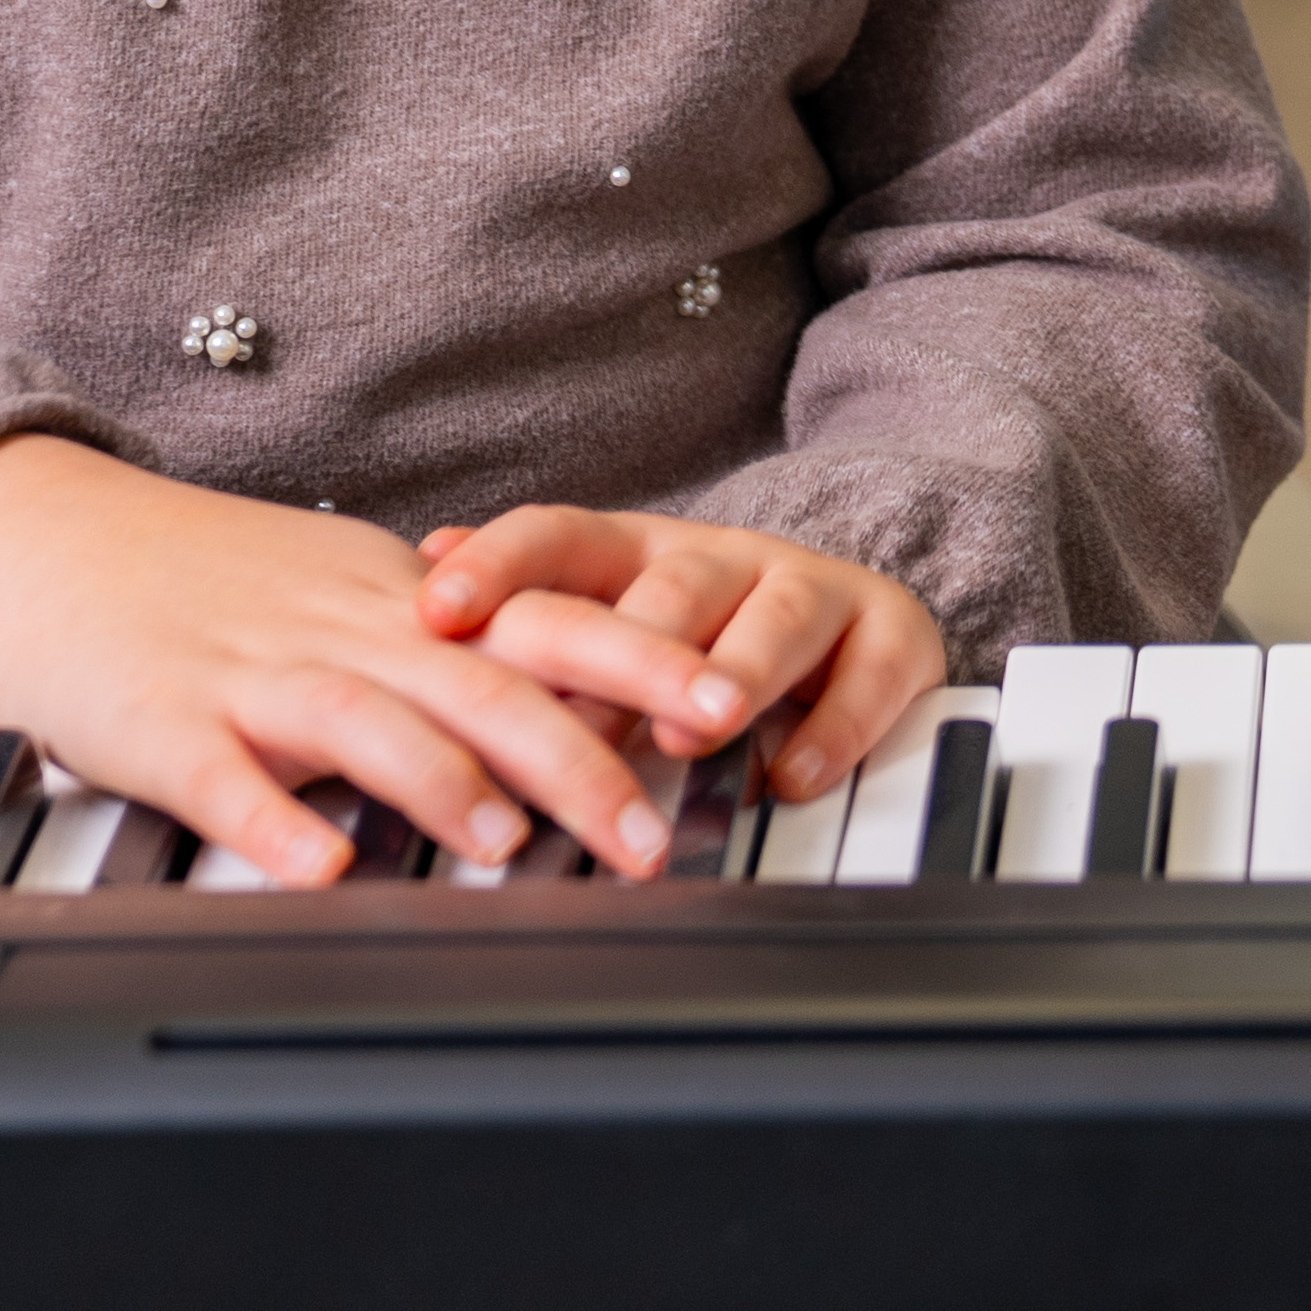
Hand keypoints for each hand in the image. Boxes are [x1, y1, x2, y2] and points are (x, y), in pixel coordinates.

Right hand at [0, 435, 674, 886]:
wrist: (49, 550)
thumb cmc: (214, 585)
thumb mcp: (357, 597)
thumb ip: (459, 648)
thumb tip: (579, 701)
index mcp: (405, 604)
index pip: (549, 622)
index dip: (643, 662)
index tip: (730, 703)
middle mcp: (348, 631)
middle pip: (482, 682)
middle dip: (580, 756)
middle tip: (650, 834)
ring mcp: (253, 674)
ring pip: (367, 722)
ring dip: (441, 785)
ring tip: (507, 847)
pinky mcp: (161, 725)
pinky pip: (221, 778)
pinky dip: (271, 822)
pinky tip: (317, 869)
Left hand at [412, 507, 943, 802]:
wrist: (858, 619)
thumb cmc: (703, 633)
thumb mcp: (608, 615)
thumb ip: (528, 604)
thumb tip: (418, 561)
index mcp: (640, 552)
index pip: (561, 535)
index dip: (498, 565)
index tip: (434, 613)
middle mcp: (725, 559)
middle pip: (675, 583)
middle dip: (632, 641)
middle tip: (586, 709)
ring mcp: (812, 592)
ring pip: (777, 615)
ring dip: (736, 672)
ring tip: (700, 725)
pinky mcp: (892, 637)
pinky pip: (870, 673)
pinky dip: (834, 727)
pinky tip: (794, 776)